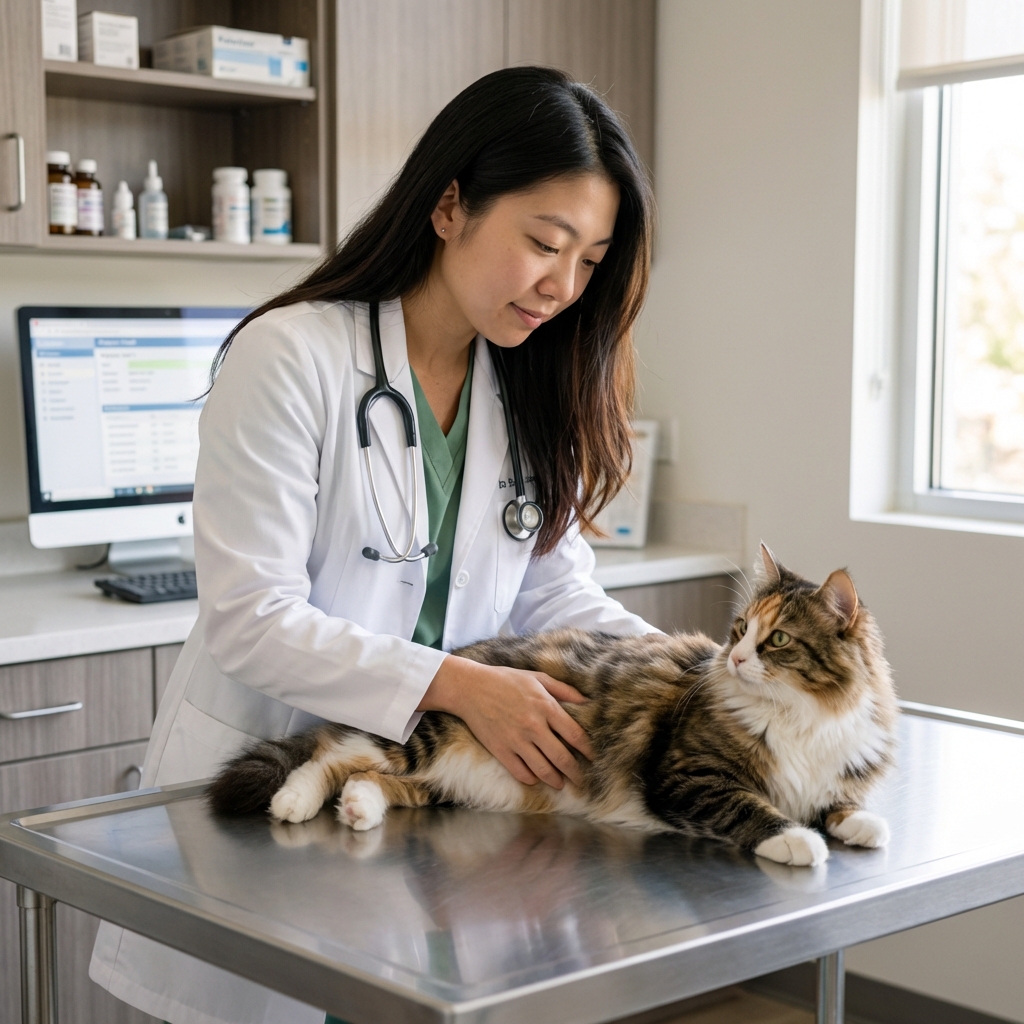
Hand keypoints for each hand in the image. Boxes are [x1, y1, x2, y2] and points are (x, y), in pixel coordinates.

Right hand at [418, 655, 593, 788]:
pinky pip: (521, 773)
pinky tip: (536, 778)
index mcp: (546, 707)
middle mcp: (533, 726)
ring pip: (543, 770)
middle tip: (582, 780)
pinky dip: (531, 779)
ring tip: (561, 783)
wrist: (471, 688)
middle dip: (575, 773)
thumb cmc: (506, 680)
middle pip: (562, 758)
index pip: (575, 735)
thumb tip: (587, 702)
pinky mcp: (500, 750)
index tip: (593, 757)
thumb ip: (564, 690)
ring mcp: (516, 740)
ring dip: (556, 781)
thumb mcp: (537, 678)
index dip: (587, 749)